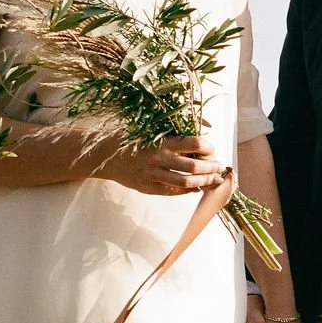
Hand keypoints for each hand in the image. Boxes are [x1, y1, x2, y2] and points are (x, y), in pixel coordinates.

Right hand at [94, 135, 224, 195]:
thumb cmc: (129, 139)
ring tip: (213, 180)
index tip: (212, 149)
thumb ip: (172, 138)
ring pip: (186, 183)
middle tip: (218, 167)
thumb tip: (198, 145)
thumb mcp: (149, 131)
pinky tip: (196, 187)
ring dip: (204, 182)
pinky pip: (173, 191)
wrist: (103, 156)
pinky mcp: (148, 188)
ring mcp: (153, 176)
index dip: (208, 148)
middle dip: (211, 168)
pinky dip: (188, 190)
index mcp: (160, 141)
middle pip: (194, 167)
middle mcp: (158, 159)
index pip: (194, 144)